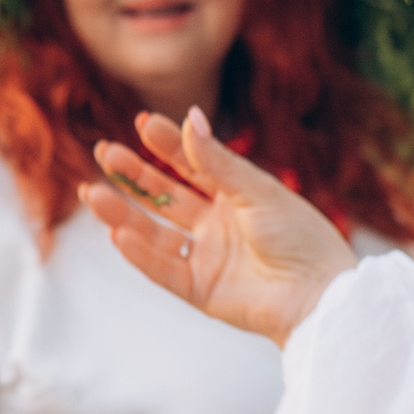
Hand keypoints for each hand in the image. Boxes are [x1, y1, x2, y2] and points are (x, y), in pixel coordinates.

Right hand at [79, 107, 357, 347]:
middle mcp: (216, 224)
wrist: (320, 295)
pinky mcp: (201, 290)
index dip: (165, 144)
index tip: (140, 122)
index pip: (191, 165)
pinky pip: (163, 270)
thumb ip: (216, 161)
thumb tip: (188, 118)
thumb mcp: (256, 191)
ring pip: (154, 232)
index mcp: (236, 196)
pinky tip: (118, 234)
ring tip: (93, 193)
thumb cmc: (300, 236)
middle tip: (104, 152)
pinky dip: (139, 254)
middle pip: (165, 196)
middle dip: (133, 175)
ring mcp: (206, 257)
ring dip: (123, 214)